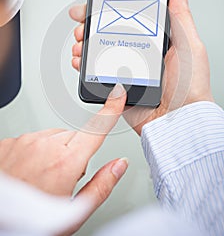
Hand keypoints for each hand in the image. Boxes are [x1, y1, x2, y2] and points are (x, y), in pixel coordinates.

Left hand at [0, 84, 127, 230]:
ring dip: (54, 150)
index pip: (96, 128)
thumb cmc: (30, 224)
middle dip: (75, 151)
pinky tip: (28, 171)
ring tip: (42, 176)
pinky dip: (35, 151)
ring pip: (52, 136)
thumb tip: (119, 164)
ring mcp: (25, 142)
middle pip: (73, 136)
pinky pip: (32, 139)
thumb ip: (102, 185)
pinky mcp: (9, 143)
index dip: (111, 110)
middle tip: (64, 177)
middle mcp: (45, 145)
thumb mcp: (74, 213)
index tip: (118, 95)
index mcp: (66, 162)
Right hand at [70, 0, 213, 134]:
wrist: (178, 120)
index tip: (93, 2)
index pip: (126, 16)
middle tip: (83, 25)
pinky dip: (82, 65)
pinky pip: (94, 73)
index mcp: (153, 40)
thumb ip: (180, 16)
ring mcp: (124, 68)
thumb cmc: (189, 86)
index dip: (108, 7)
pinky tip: (80, 60)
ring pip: (97, 50)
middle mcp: (137, 52)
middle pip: (107, 32)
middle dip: (89, 25)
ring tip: (80, 43)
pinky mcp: (116, 85)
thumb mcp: (188, 45)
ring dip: (83, 43)